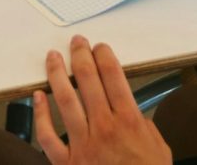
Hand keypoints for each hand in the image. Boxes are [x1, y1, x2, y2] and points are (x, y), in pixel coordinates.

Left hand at [31, 36, 168, 164]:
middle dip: (80, 56)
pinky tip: (37, 97)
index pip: (113, 76)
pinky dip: (39, 114)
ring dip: (57, 74)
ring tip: (53, 59)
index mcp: (130, 122)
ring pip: (64, 100)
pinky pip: (47, 135)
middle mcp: (105, 129)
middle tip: (76, 44)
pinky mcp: (66, 163)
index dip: (104, 56)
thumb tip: (134, 112)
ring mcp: (83, 145)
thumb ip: (145, 125)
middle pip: (88, 80)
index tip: (99, 48)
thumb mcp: (159, 148)